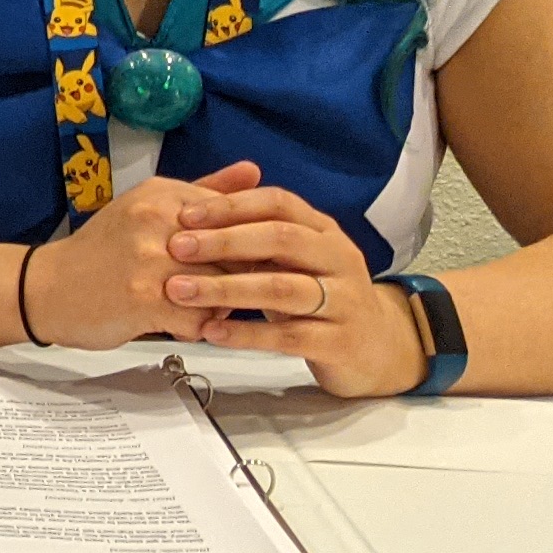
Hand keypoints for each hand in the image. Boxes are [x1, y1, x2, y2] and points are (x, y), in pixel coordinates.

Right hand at [21, 162, 274, 353]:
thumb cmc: (102, 250)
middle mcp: (157, 221)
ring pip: (222, 290)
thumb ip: (205, 192)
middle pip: (235, 255)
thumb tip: (254, 172)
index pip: (237, 216)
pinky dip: (193, 328)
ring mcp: (150, 260)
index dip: (244, 245)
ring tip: (191, 305)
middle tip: (212, 288)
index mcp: (162, 195)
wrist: (46, 287)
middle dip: (233, 278)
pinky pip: (200, 320)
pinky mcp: (145, 299)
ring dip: (215, 306)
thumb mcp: (148, 208)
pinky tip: (174, 322)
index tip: (233, 260)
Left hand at [161, 178, 427, 398]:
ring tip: (179, 291)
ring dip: (226, 288)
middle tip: (175, 247)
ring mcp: (343, 301)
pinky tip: (210, 331)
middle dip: (223, 241)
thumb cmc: (318, 297)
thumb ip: (253, 234)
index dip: (231, 205)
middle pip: (281, 239)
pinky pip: (288, 335)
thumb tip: (196, 202)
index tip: (185, 214)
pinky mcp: (340, 342)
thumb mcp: (292, 260)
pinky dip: (245, 333)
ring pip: (282, 288)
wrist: (376, 350)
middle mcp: (338, 258)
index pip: (279, 203)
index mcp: (323, 231)